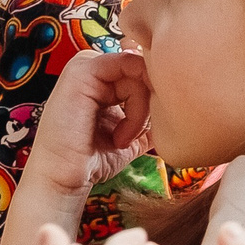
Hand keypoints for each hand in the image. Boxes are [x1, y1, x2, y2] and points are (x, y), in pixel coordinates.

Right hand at [27, 49, 154, 200]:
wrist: (65, 179)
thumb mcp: (134, 132)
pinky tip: (121, 135)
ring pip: (140, 68)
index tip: (153, 129)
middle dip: (152, 103)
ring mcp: (86, 65)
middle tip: (141, 136)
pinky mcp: (82, 70)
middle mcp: (95, 68)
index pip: (147, 69)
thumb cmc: (93, 159)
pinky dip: (136, 105)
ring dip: (143, 109)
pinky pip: (129, 67)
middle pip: (147, 67)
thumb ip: (152, 112)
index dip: (159, 95)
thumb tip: (179, 101)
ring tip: (126, 139)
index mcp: (105, 79)